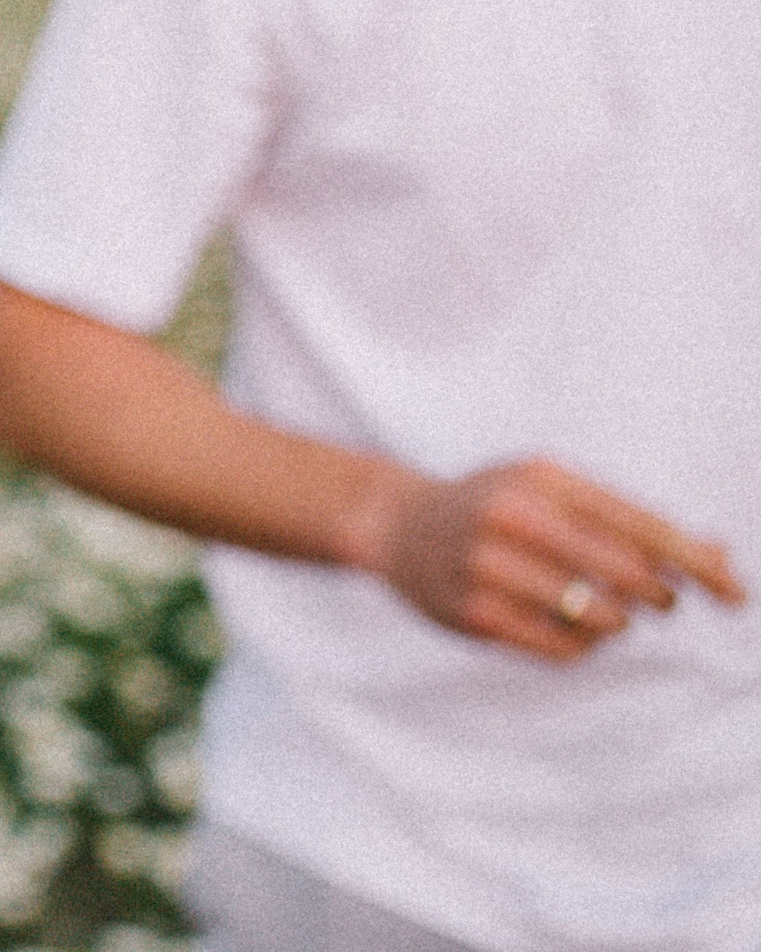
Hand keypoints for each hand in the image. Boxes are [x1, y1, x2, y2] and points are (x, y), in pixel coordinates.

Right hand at [357, 457, 744, 660]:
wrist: (397, 527)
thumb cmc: (496, 507)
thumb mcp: (554, 493)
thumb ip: (630, 522)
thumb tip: (719, 555)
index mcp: (541, 477)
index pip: (641, 525)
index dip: (696, 564)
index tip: (734, 595)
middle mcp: (512, 516)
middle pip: (626, 572)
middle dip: (658, 594)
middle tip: (659, 600)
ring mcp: (488, 567)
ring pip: (598, 615)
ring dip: (618, 621)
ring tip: (605, 610)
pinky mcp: (474, 615)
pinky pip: (562, 648)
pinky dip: (582, 645)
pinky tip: (572, 628)